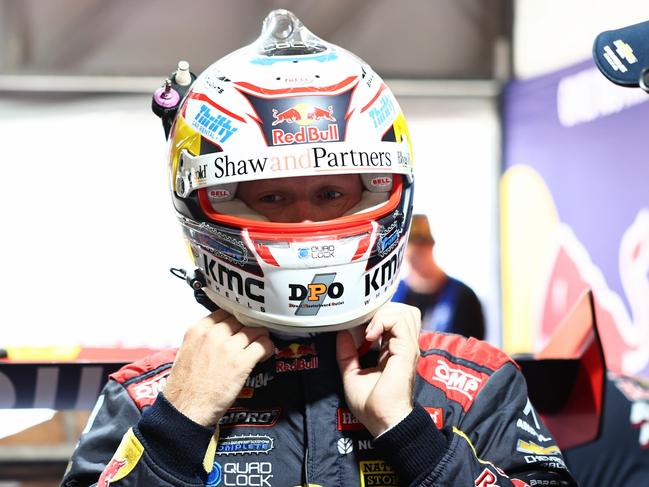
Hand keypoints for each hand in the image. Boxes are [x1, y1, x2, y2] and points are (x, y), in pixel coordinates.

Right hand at [163, 309, 273, 426]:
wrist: (185, 408)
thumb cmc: (185, 386)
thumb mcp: (187, 351)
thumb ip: (203, 339)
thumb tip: (222, 335)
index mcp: (198, 330)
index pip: (225, 312)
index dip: (236, 319)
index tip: (241, 325)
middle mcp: (213, 334)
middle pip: (241, 319)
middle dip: (248, 328)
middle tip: (252, 337)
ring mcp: (228, 347)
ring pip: (254, 330)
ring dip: (260, 337)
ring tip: (260, 346)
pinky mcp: (241, 362)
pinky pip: (263, 345)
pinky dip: (268, 348)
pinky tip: (265, 354)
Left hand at [336, 302, 420, 436]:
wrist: (384, 421)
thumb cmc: (372, 405)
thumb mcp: (351, 374)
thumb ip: (346, 353)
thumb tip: (341, 333)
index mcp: (393, 351)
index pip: (393, 319)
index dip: (375, 315)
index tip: (356, 325)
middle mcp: (403, 346)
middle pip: (402, 311)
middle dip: (381, 310)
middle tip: (364, 324)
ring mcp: (407, 347)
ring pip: (404, 311)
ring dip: (382, 314)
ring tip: (368, 330)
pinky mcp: (407, 350)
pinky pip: (400, 321)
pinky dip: (383, 321)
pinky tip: (370, 335)